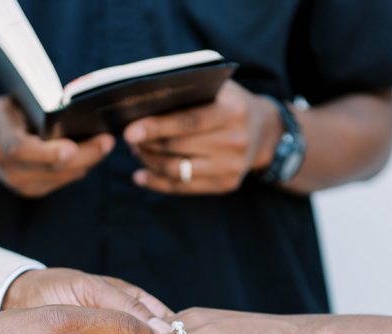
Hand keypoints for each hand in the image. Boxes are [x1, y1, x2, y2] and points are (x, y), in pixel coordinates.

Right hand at [0, 96, 113, 196]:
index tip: (71, 147)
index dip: (47, 152)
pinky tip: (92, 153)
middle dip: (84, 155)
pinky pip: (63, 180)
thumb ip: (34, 108)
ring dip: (88, 160)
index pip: (21, 150)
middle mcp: (9, 169)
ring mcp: (21, 184)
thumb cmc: (3, 117)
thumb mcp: (10, 104)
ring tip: (105, 143)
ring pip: (63, 176)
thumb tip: (69, 105)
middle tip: (107, 140)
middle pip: (52, 167)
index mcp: (0, 141)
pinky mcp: (33, 191)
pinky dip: (79, 166)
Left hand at [123, 81, 282, 194]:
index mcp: (233, 111)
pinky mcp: (227, 184)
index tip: (130, 131)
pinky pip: (184, 188)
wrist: (263, 132)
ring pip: (178, 170)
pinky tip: (141, 176)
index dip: (157, 127)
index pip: (188, 122)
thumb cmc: (227, 102)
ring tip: (137, 151)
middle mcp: (236, 141)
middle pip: (179, 147)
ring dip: (150, 161)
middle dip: (148, 144)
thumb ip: (186, 91)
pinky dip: (157, 183)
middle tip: (128, 138)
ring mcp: (232, 166)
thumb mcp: (216, 88)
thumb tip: (142, 100)